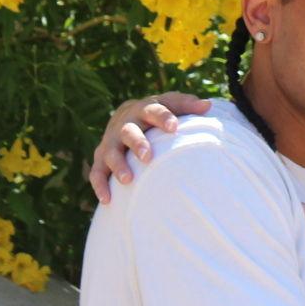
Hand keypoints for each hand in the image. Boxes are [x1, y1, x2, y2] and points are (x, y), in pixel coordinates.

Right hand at [82, 93, 210, 205]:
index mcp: (143, 109)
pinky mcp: (100, 158)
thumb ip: (186, 106)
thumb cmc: (155, 115)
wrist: (124, 117)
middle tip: (147, 156)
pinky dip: (100, 185)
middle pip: (129, 131)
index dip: (163, 118)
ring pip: (110, 152)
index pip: (153, 110)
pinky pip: (96, 173)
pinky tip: (108, 200)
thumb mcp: (170, 105)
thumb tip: (208, 106)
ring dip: (118, 165)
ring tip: (128, 180)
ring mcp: (110, 142)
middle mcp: (124, 124)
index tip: (174, 127)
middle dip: (137, 143)